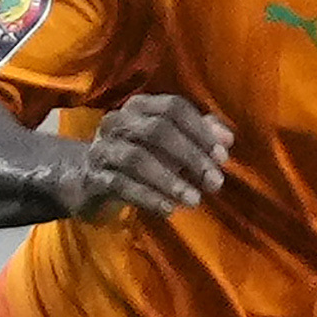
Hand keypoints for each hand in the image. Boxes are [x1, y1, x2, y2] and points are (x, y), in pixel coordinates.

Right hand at [59, 95, 233, 218]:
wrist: (90, 180)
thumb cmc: (143, 157)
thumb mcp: (172, 144)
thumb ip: (200, 135)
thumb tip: (227, 138)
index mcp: (140, 107)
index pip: (174, 108)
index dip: (201, 131)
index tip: (223, 157)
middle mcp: (118, 121)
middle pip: (158, 130)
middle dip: (191, 156)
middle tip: (215, 182)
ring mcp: (102, 148)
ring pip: (137, 159)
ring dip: (170, 180)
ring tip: (194, 199)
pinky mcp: (93, 177)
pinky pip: (121, 185)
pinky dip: (148, 197)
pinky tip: (169, 209)